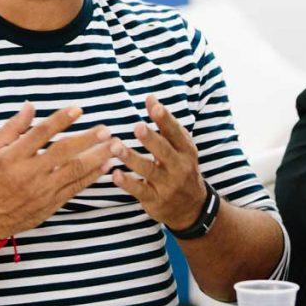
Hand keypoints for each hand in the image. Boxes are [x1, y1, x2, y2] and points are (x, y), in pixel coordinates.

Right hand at [0, 103, 116, 237]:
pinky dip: (92, 176)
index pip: (41, 134)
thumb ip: (13, 127)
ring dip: (97, 157)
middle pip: (63, 152)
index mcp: (13, 156)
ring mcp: (42, 190)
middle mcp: (29, 173)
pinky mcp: (51, 203)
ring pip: (75, 170)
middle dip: (87, 139)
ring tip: (114, 145)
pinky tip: (106, 165)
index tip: (78, 109)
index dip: (61, 120)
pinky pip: (76, 187)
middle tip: (106, 129)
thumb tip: (31, 106)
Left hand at [111, 95, 206, 231]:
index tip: (154, 106)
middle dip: (151, 139)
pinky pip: (140, 191)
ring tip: (116, 147)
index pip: (176, 133)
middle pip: (164, 151)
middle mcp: (179, 167)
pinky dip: (127, 183)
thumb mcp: (179, 147)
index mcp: (186, 151)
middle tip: (137, 127)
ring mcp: (167, 185)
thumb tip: (150, 97)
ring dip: (131, 158)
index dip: (165, 120)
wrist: (191, 207)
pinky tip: (114, 174)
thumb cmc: (180, 168)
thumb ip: (165, 124)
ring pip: (149, 171)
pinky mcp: (155, 200)